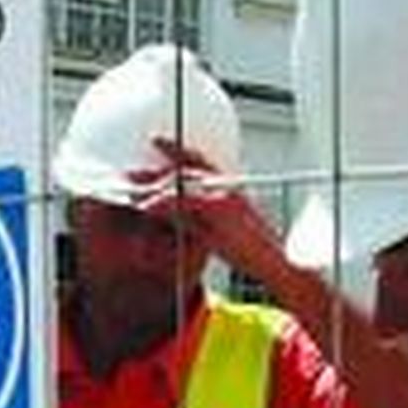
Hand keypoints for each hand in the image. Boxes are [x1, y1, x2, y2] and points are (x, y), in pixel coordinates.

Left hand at [131, 143, 288, 290]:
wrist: (278, 265)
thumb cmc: (254, 255)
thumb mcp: (219, 234)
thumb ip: (197, 221)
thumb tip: (170, 215)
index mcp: (228, 188)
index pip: (199, 161)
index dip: (176, 150)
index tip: (156, 142)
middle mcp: (226, 186)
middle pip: (185, 168)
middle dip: (156, 170)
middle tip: (129, 173)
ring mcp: (225, 194)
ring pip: (182, 181)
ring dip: (154, 185)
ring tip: (131, 190)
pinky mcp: (221, 208)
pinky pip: (185, 200)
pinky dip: (163, 202)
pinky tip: (147, 206)